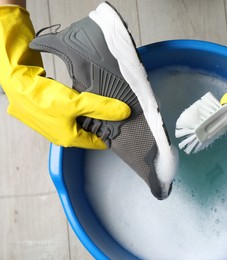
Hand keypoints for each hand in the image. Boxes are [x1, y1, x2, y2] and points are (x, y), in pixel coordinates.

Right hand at [0, 6, 129, 148]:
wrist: (15, 81)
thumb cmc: (42, 97)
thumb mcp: (77, 103)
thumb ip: (103, 108)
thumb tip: (125, 113)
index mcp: (68, 139)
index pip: (98, 143)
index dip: (111, 133)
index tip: (124, 125)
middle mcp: (60, 135)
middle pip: (89, 131)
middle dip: (102, 122)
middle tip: (116, 111)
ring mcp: (53, 123)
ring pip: (80, 121)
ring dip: (90, 113)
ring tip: (104, 103)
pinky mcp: (48, 111)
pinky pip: (70, 112)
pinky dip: (79, 106)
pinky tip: (84, 97)